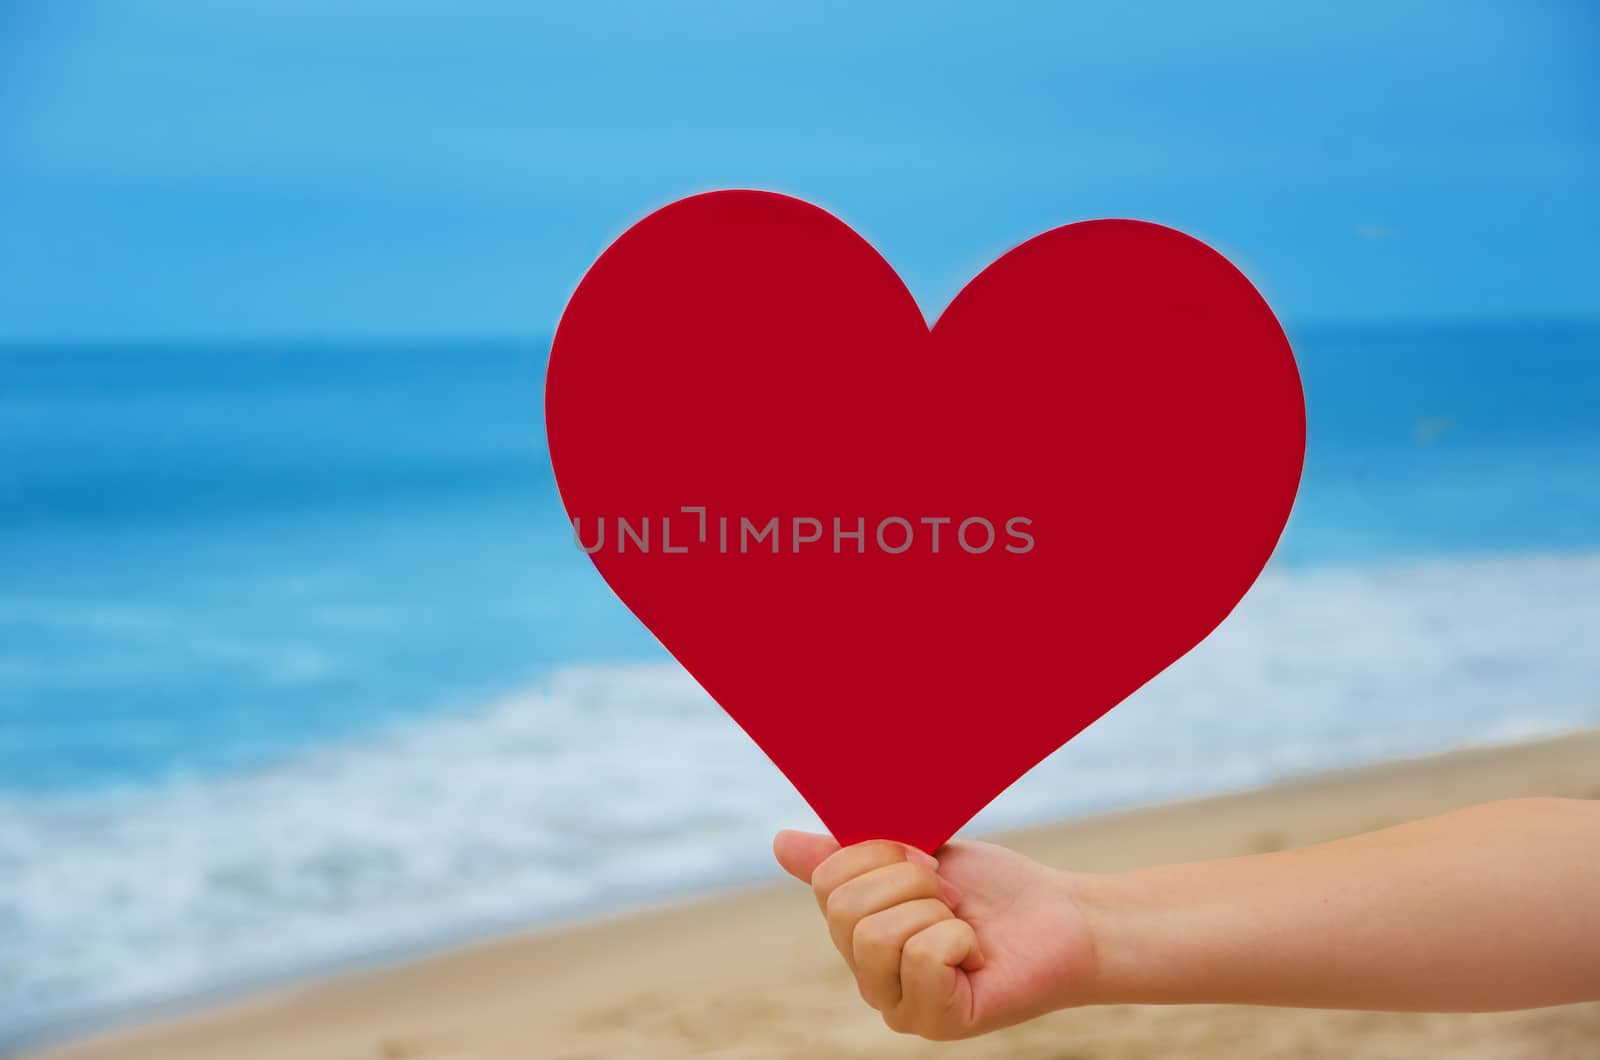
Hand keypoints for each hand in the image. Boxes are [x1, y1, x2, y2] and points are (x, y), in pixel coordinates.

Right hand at [773, 830, 1098, 1038]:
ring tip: (963, 923)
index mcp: (854, 931)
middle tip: (951, 893)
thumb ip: (850, 853)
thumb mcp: (915, 855)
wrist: (1061, 917)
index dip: (879, 853)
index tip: (926, 857)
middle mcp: (866, 975)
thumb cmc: (992, 890)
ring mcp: (898, 1005)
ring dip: (936, 911)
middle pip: (846, 909)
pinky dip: (958, 939)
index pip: (826, 880)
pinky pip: (923, 959)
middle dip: (910, 881)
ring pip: (879, 935)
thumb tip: (779, 844)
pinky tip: (976, 951)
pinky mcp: (937, 1022)